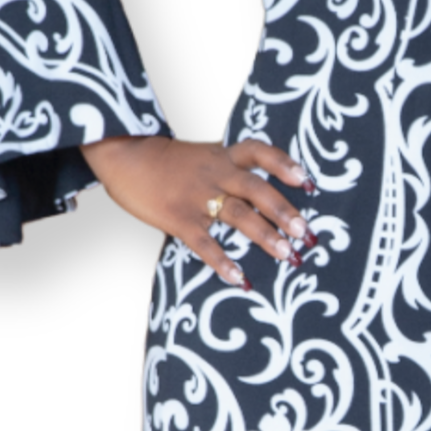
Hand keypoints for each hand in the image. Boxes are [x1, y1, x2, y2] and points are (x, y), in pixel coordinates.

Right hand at [80, 132, 316, 288]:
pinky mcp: (177, 217)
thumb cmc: (170, 162)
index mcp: (223, 156)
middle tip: (306, 234)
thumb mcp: (205, 155)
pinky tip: (239, 278)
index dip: (284, 164)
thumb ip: (233, 169)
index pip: (259, 151)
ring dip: (265, 236)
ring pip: (237, 214)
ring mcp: (197, 196)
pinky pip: (204, 241)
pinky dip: (221, 261)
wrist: (123, 156)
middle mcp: (215, 173)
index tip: (307, 182)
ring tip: (288, 256)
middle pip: (256, 189)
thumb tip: (269, 198)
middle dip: (283, 212)